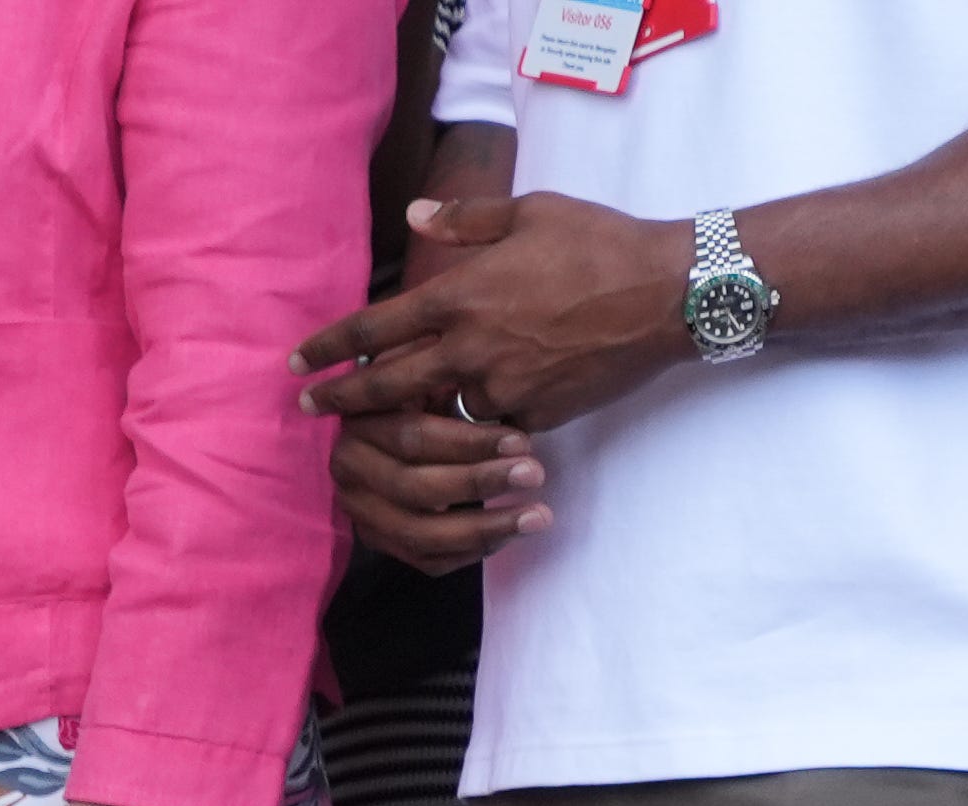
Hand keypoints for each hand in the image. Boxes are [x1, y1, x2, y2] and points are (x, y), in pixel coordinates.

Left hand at [295, 190, 696, 440]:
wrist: (672, 291)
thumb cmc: (602, 242)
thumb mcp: (532, 212)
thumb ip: (467, 219)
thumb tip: (415, 214)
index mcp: (460, 295)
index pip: (372, 327)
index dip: (328, 347)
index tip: (296, 363)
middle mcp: (468, 347)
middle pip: (383, 384)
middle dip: (340, 399)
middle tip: (308, 409)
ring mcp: (499, 386)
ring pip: (434, 413)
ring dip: (408, 418)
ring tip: (381, 423)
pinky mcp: (531, 414)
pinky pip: (486, 426)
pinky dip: (470, 428)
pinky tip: (457, 432)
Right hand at [327, 400, 547, 573]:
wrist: (399, 426)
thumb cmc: (431, 394)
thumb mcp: (435, 377)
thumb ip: (452, 387)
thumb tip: (492, 392)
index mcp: (360, 425)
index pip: (413, 438)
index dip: (468, 443)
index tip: (522, 442)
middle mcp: (349, 473)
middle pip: (413, 488)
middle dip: (478, 483)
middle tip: (534, 475)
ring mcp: (361, 513)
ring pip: (418, 533)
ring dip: (482, 528)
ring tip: (536, 517)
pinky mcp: (379, 541)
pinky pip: (425, 560)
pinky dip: (468, 553)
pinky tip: (507, 536)